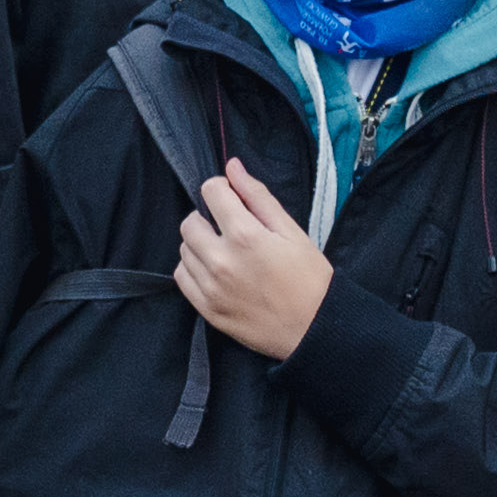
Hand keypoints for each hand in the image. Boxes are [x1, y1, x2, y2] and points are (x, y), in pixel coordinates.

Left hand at [173, 159, 330, 359]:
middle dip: (208, 217)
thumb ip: (258, 196)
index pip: (211, 191)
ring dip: (200, 243)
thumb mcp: (291, 231)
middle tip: (230, 228)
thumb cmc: (309, 279)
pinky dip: (194, 268)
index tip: (233, 200)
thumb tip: (233, 167)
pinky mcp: (207, 309)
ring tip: (226, 252)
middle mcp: (221, 260)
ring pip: (185, 248)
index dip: (222, 189)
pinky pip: (182, 277)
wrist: (314, 329)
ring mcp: (211, 287)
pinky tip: (215, 271)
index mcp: (245, 235)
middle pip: (190, 221)